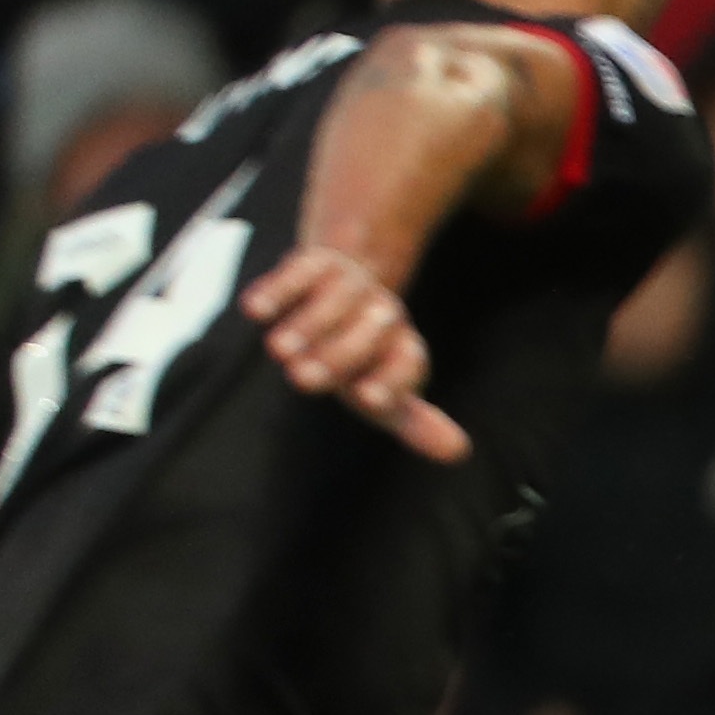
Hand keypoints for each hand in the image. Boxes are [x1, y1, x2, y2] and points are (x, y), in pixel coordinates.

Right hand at [243, 244, 467, 462]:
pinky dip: (277, 291)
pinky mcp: (316, 262)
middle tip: (303, 379)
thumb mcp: (388, 390)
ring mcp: (351, 286)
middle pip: (369, 335)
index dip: (393, 382)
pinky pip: (298, 272)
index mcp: (404, 348)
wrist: (348, 283)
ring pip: (335, 302)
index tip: (370, 400)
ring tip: (278, 351)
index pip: (408, 364)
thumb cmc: (365, 356)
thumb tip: (460, 452)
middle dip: (338, 355)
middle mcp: (383, 314)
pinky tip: (254, 311)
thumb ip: (413, 422)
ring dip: (306, 326)